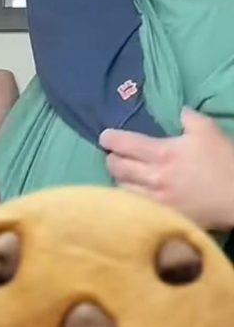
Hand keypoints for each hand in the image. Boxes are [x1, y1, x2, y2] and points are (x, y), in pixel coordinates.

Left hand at [99, 108, 233, 230]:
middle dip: (111, 158)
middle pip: (116, 167)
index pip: (124, 144)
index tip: (105, 137)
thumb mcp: (207, 130)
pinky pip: (134, 205)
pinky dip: (128, 197)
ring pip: (122, 188)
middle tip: (112, 155)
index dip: (110, 138)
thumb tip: (178, 111)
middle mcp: (152, 177)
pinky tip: (131, 193)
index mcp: (161, 153)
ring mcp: (155, 200)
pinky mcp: (161, 215)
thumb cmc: (223, 161)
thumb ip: (188, 117)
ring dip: (118, 178)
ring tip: (121, 173)